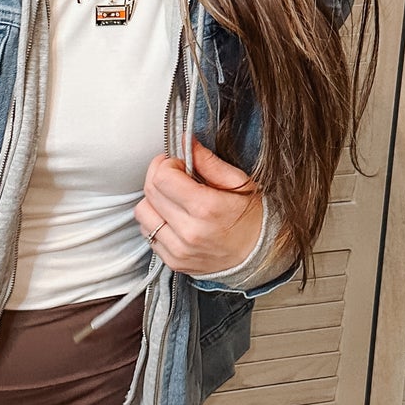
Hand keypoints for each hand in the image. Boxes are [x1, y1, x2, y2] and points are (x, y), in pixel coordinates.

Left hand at [133, 138, 265, 276]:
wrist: (261, 255)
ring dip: (153, 200)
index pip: (162, 177)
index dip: (167, 164)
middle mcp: (189, 232)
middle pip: (150, 192)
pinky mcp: (174, 261)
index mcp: (207, 208)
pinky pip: (148, 234)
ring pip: (143, 213)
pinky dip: (156, 221)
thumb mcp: (239, 182)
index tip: (179, 165)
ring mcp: (179, 250)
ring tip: (173, 199)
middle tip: (175, 175)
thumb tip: (186, 143)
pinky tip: (174, 218)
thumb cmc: (253, 219)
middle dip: (159, 176)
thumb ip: (209, 162)